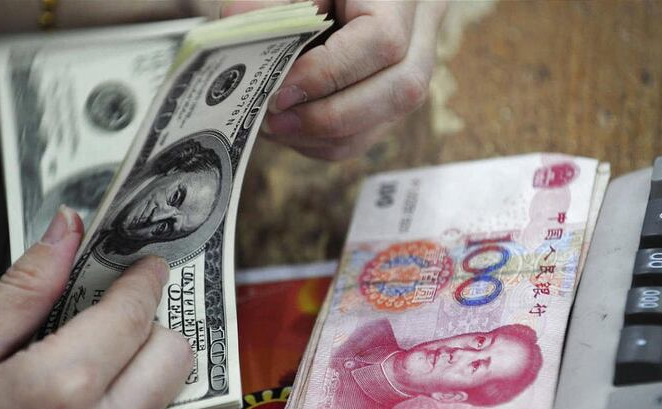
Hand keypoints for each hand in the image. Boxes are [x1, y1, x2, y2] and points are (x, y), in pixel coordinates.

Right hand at [0, 206, 194, 408]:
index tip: (146, 266)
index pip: (134, 314)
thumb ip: (25, 288)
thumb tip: (69, 230)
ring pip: (183, 401)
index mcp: (58, 388)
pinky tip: (115, 402)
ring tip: (120, 359)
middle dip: (154, 323)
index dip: (145, 280)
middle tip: (122, 314)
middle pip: (174, 354)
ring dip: (161, 370)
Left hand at [221, 0, 446, 159]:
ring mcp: (417, 64)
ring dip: (326, 135)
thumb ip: (271, 0)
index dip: (331, 73)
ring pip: (389, 118)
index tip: (281, 90)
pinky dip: (327, 141)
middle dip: (332, 115)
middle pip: (401, 88)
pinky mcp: (395, 95)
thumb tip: (238, 16)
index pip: (383, 41)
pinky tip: (290, 130)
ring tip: (274, 127)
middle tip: (274, 119)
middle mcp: (423, 27)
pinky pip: (371, 133)